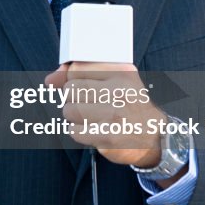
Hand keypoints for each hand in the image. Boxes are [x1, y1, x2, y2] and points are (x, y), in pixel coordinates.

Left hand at [44, 62, 165, 168]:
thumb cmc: (129, 105)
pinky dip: (79, 132)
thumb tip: (49, 80)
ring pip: (69, 110)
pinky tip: (93, 130)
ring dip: (74, 117)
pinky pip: (74, 131)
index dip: (73, 80)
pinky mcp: (107, 136)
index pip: (76, 69)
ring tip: (91, 117)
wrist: (155, 136)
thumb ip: (78, 75)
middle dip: (73, 99)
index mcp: (121, 72)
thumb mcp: (114, 80)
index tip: (83, 88)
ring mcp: (114, 114)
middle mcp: (119, 91)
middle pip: (70, 90)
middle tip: (89, 105)